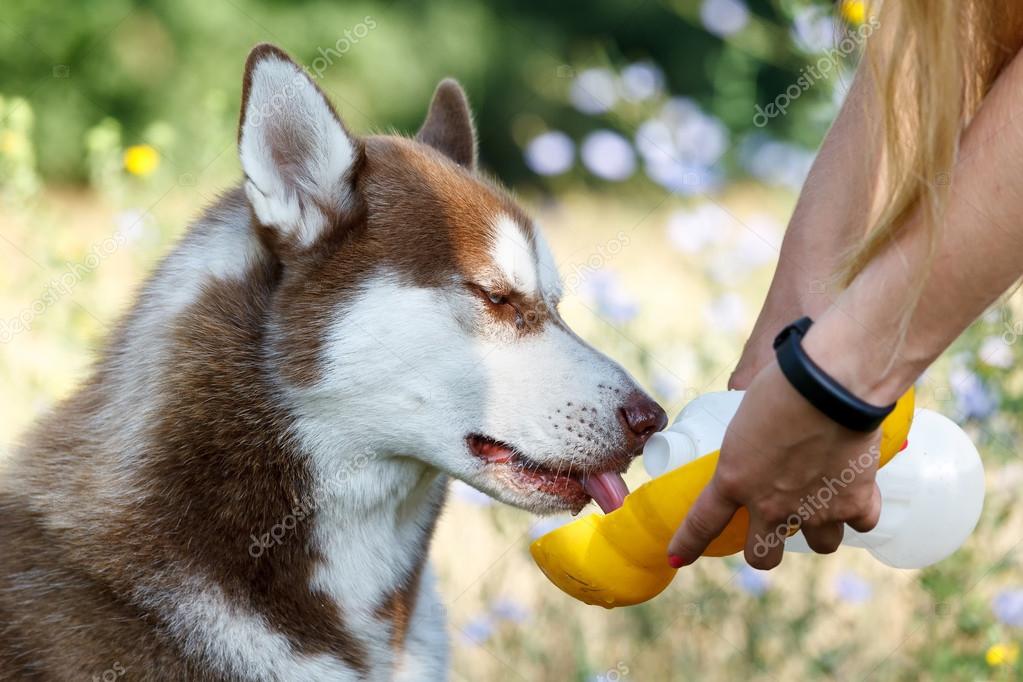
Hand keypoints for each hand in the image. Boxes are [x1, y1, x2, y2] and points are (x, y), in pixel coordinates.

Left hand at [667, 359, 882, 569]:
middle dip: (766, 549)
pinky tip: (857, 488)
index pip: (703, 522)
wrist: (831, 386)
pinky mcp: (854, 504)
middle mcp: (771, 505)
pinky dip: (860, 508)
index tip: (677, 558)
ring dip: (821, 528)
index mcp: (734, 479)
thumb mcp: (747, 413)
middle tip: (773, 528)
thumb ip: (748, 438)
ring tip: (824, 502)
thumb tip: (754, 429)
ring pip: (820, 545)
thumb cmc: (783, 384)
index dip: (688, 544)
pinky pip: (861, 523)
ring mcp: (814, 510)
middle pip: (763, 556)